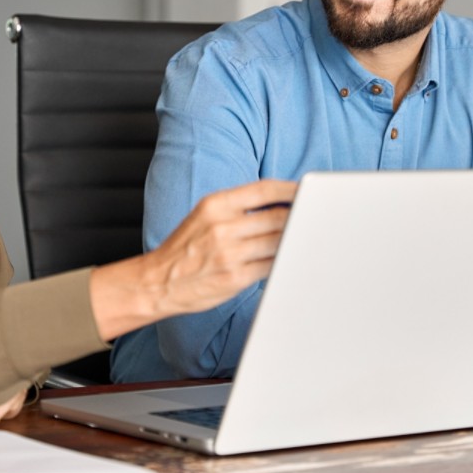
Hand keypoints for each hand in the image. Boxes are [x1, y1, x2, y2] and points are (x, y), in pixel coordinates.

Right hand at [90, 178, 295, 339]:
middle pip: (276, 216)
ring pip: (277, 240)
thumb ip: (236, 209)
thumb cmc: (184, 250)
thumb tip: (277, 205)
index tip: (306, 190)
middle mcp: (222, 226)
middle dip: (298, 217)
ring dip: (295, 239)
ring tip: (307, 236)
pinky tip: (291, 258)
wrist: (157, 282)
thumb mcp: (204, 217)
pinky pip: (271, 265)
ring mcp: (229, 253)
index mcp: (214, 205)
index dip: (289, 189)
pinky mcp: (235, 277)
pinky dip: (285, 260)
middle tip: (315, 215)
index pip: (263, 189)